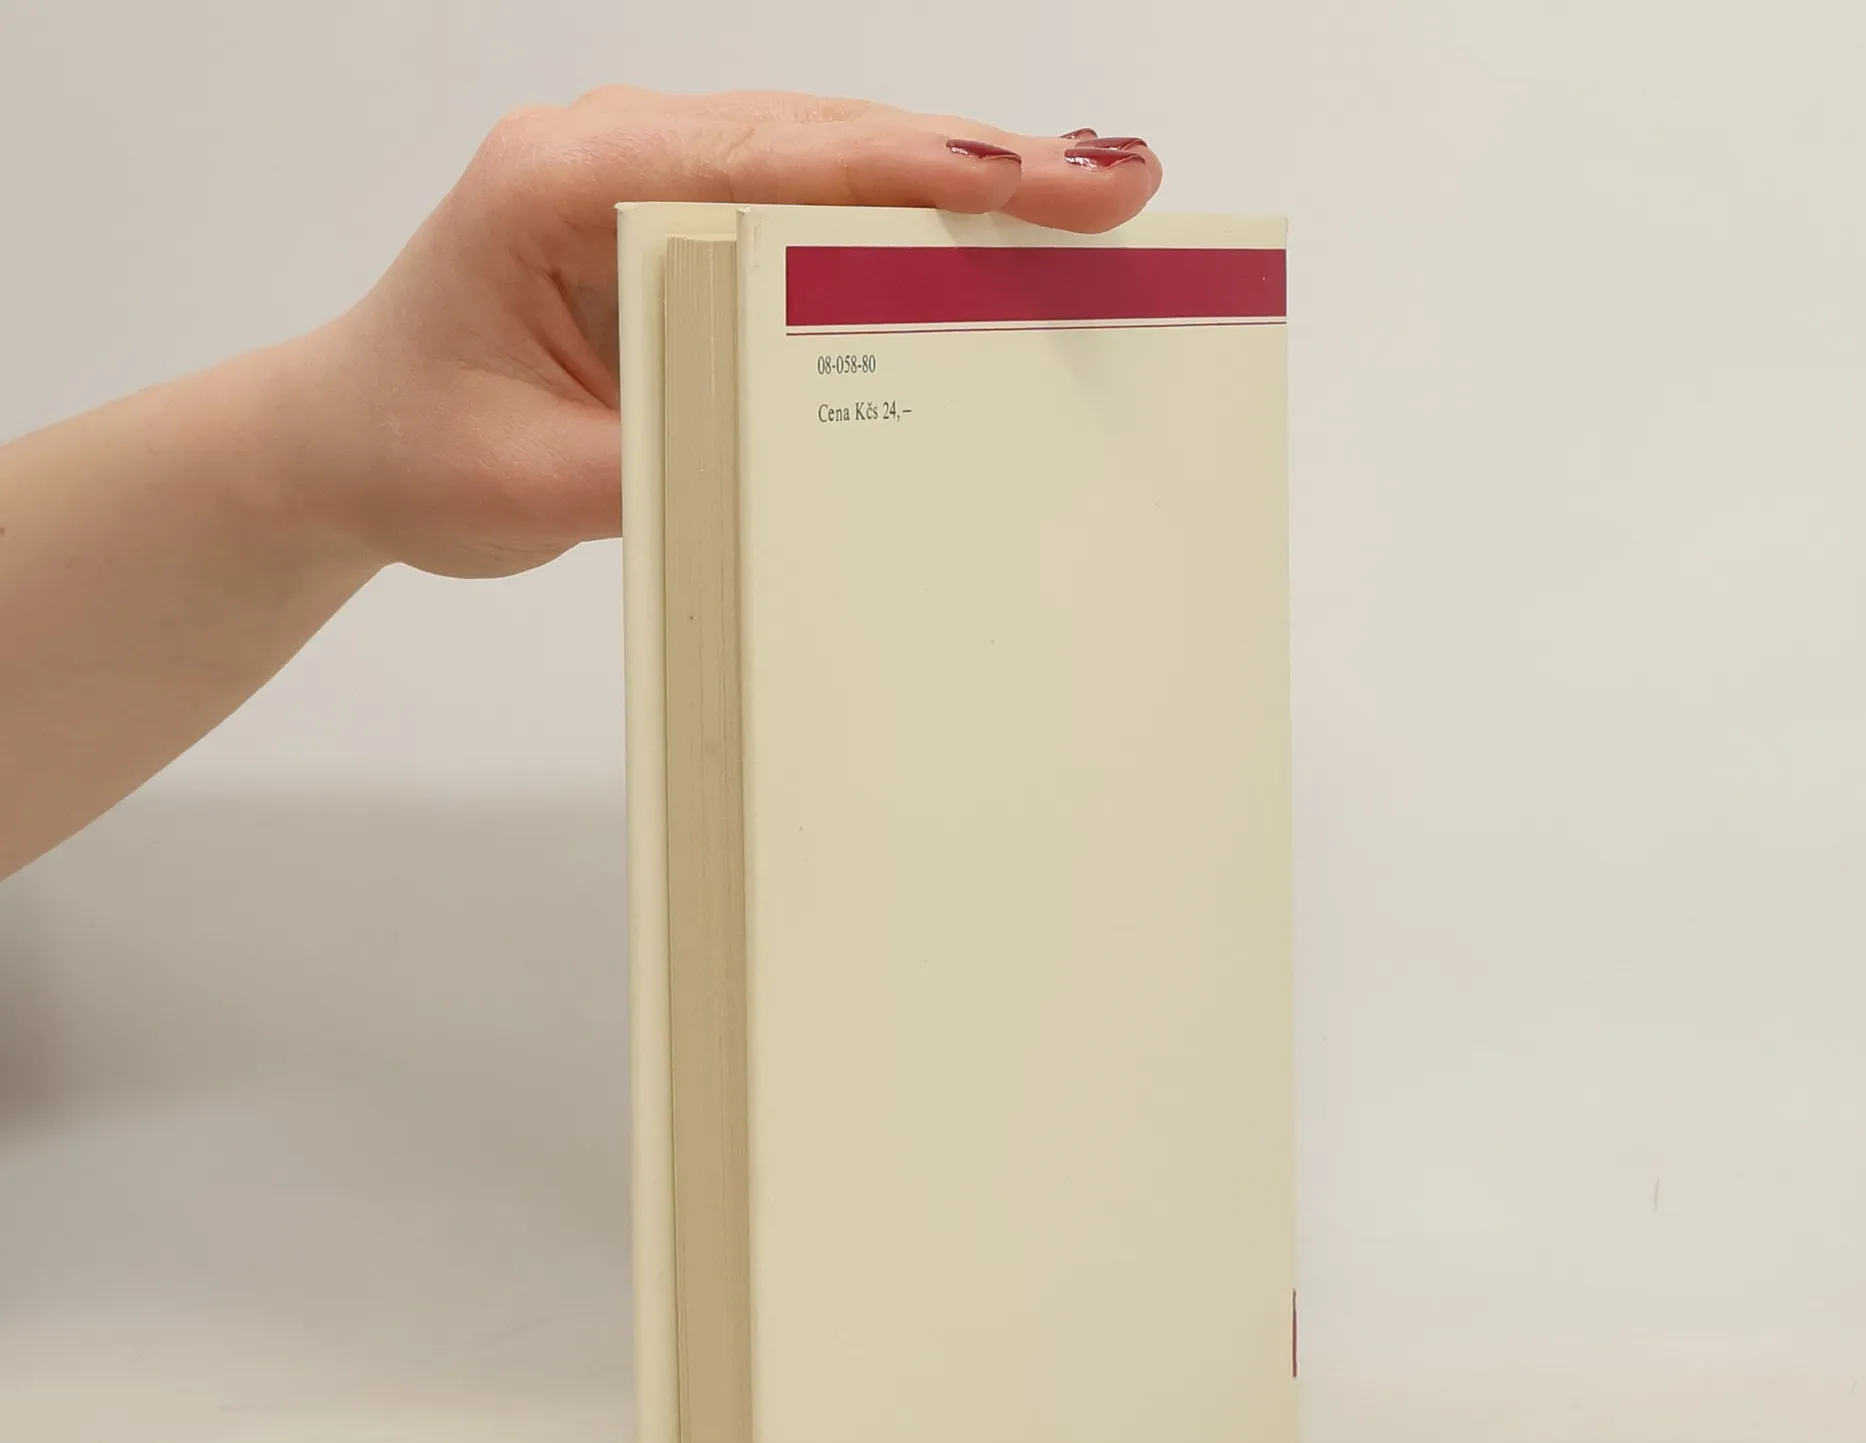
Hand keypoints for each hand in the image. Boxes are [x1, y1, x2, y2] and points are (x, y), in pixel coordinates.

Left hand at [298, 91, 1162, 579]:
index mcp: (562, 185)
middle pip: (823, 137)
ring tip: (1084, 199)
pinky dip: (899, 221)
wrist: (352, 442)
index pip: (771, 162)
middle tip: (1115, 187)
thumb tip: (812, 448)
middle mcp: (612, 153)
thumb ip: (665, 460)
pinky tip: (984, 236)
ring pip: (827, 157)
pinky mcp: (674, 224)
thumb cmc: (418, 448)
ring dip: (954, 180)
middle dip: (976, 159)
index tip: (1037, 180)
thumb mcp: (533, 485)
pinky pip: (804, 206)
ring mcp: (646, 177)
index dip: (917, 170)